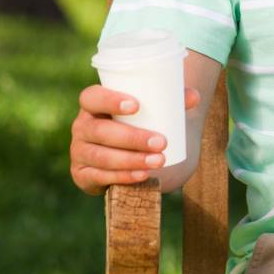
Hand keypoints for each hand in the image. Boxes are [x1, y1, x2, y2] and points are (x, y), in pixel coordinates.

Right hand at [69, 83, 201, 194]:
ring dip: (132, 160)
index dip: (109, 100)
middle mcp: (82, 127)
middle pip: (100, 131)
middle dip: (132, 137)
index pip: (91, 97)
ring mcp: (79, 152)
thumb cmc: (139, 123)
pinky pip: (100, 176)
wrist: (127, 154)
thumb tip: (194, 97)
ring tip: (159, 161)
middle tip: (161, 142)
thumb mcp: (152, 110)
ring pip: (101, 156)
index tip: (136, 105)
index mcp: (93, 105)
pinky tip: (142, 175)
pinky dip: (123, 176)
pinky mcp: (82, 174)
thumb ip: (173, 100)